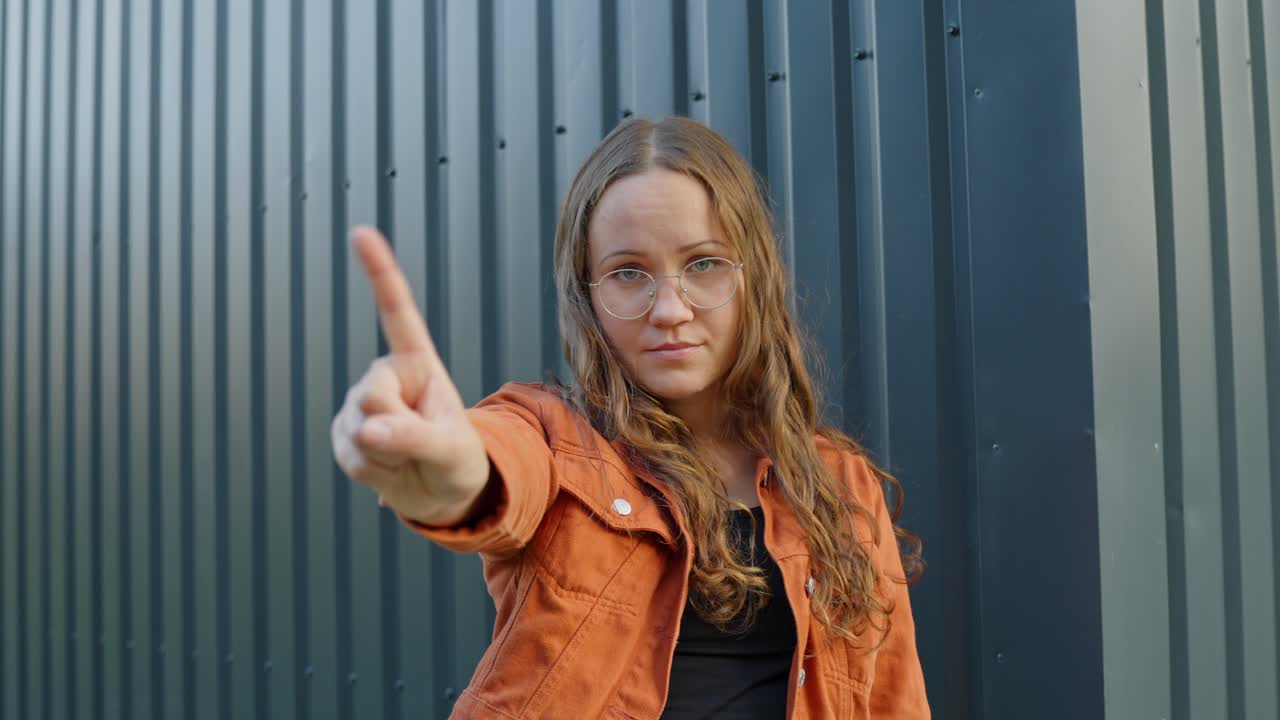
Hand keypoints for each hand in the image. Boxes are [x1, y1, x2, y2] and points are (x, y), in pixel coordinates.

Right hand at [331, 226, 490, 524]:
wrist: (441, 493)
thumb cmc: (457, 459)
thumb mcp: (450, 449)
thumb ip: (414, 436)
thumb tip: (368, 429)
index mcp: (418, 363)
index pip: (397, 314)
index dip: (379, 272)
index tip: (360, 231)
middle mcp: (384, 375)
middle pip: (373, 395)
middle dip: (395, 430)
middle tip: (419, 445)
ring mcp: (359, 404)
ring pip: (358, 430)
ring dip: (386, 456)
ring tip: (408, 457)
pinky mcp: (343, 433)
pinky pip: (349, 456)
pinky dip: (372, 471)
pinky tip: (389, 467)